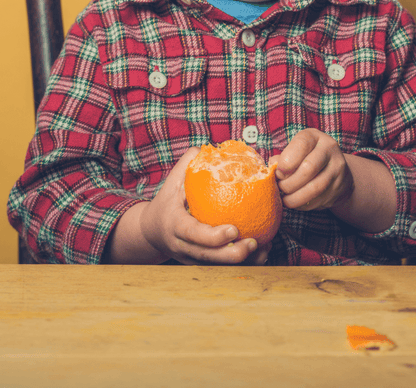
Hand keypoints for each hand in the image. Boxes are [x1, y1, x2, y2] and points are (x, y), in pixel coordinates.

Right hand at [136, 148, 267, 264]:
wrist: (152, 231)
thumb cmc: (167, 202)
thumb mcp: (173, 181)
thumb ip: (189, 164)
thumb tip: (209, 148)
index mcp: (175, 226)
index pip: (194, 234)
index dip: (213, 236)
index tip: (234, 230)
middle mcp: (183, 247)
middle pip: (208, 257)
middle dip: (231, 255)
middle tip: (254, 243)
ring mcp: (191, 259)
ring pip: (218, 267)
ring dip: (243, 262)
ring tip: (264, 249)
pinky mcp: (201, 265)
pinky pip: (223, 268)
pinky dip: (243, 263)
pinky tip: (262, 253)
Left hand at [270, 129, 353, 211]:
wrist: (335, 170)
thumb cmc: (307, 158)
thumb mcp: (296, 151)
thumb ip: (283, 157)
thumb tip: (272, 167)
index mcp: (315, 137)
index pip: (301, 144)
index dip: (286, 161)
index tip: (278, 173)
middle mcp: (330, 150)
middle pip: (308, 168)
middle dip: (289, 183)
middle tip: (280, 188)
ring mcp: (337, 170)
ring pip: (314, 188)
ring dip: (295, 198)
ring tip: (285, 199)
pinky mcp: (339, 188)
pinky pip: (318, 200)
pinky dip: (303, 205)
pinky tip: (295, 202)